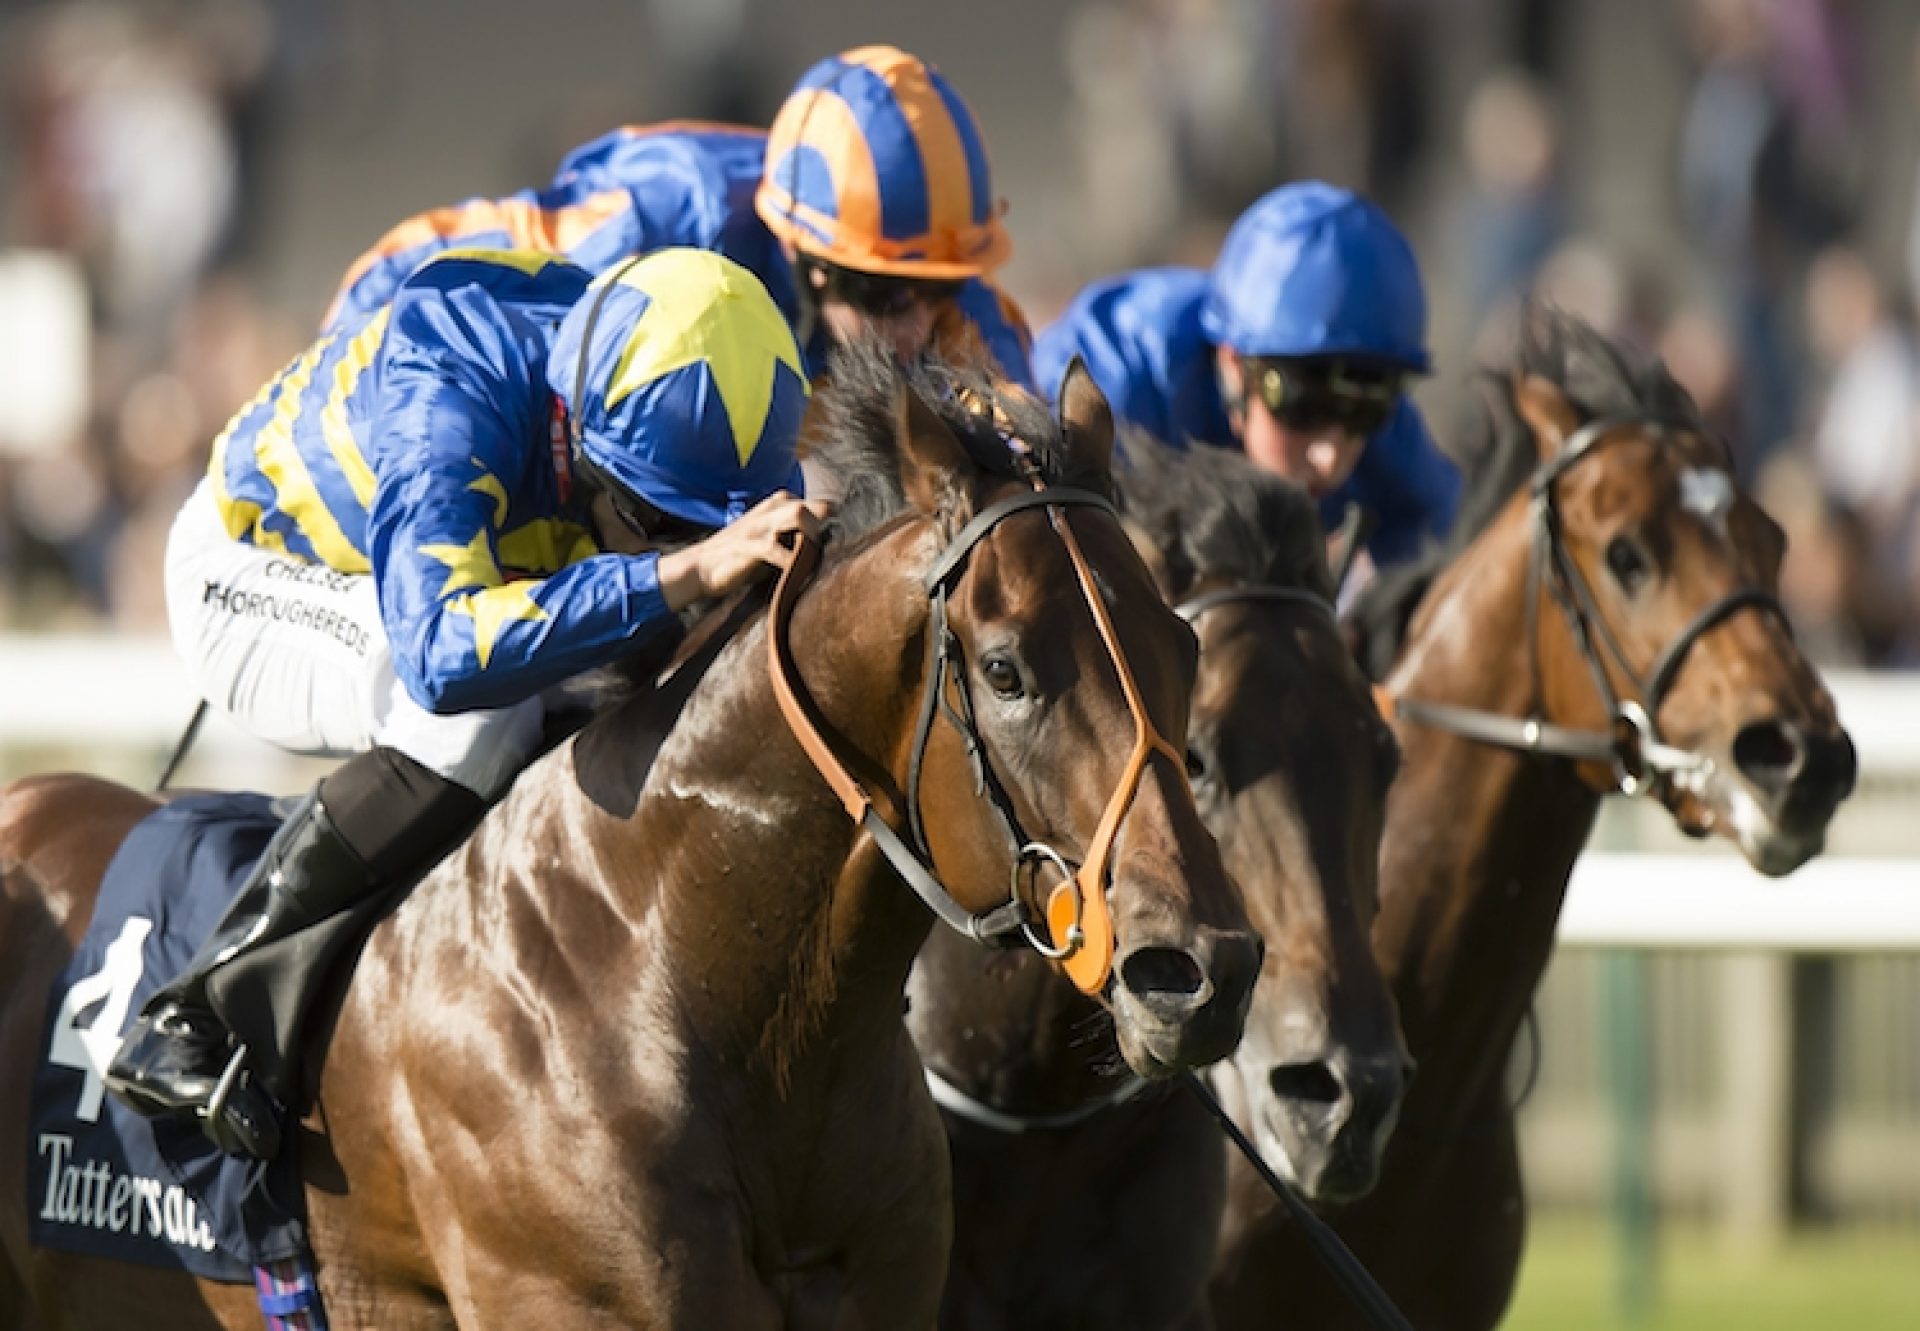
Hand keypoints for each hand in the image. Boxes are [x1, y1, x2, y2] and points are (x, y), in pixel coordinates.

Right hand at [656, 492, 830, 610]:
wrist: (700, 567)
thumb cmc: (740, 558)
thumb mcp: (770, 541)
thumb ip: (794, 538)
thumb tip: (825, 547)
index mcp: (777, 505)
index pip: (816, 505)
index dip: (828, 525)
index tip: (834, 544)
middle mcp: (770, 510)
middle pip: (813, 505)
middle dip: (824, 527)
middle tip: (824, 552)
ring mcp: (759, 526)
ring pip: (798, 514)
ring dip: (811, 535)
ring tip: (811, 557)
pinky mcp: (749, 546)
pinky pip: (775, 548)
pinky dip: (789, 561)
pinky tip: (794, 572)